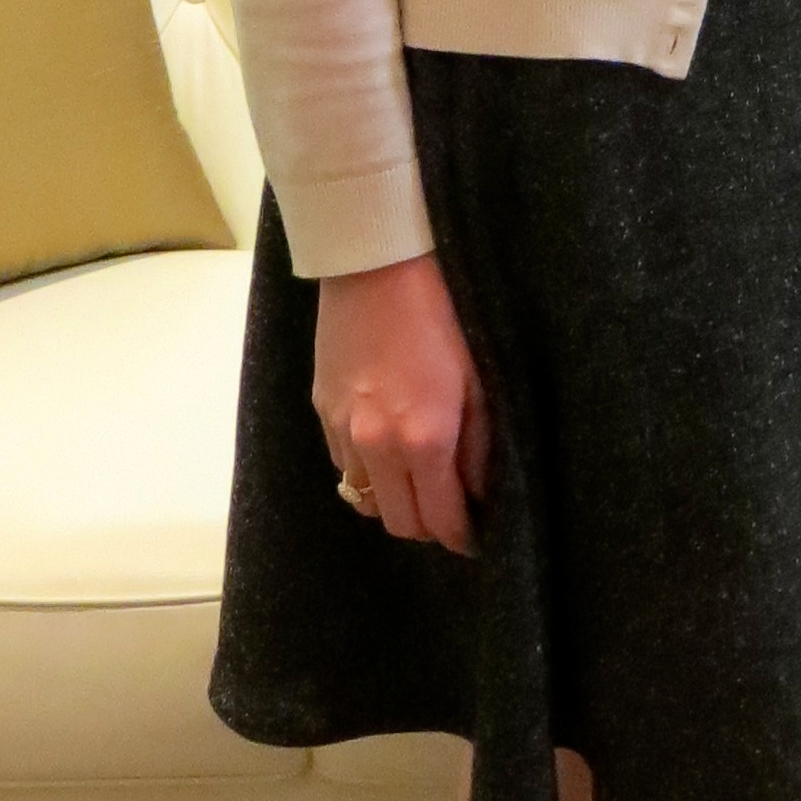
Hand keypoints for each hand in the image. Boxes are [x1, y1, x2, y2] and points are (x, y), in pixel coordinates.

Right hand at [313, 250, 493, 551]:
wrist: (377, 262)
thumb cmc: (443, 311)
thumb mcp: (480, 379)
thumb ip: (480, 446)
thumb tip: (478, 492)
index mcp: (425, 438)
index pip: (440, 520)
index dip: (461, 537)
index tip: (474, 535)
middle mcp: (377, 445)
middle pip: (399, 523)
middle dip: (428, 526)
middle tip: (450, 510)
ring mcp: (343, 429)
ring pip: (365, 499)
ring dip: (393, 501)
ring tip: (417, 481)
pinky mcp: (321, 408)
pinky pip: (342, 464)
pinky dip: (366, 470)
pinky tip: (386, 447)